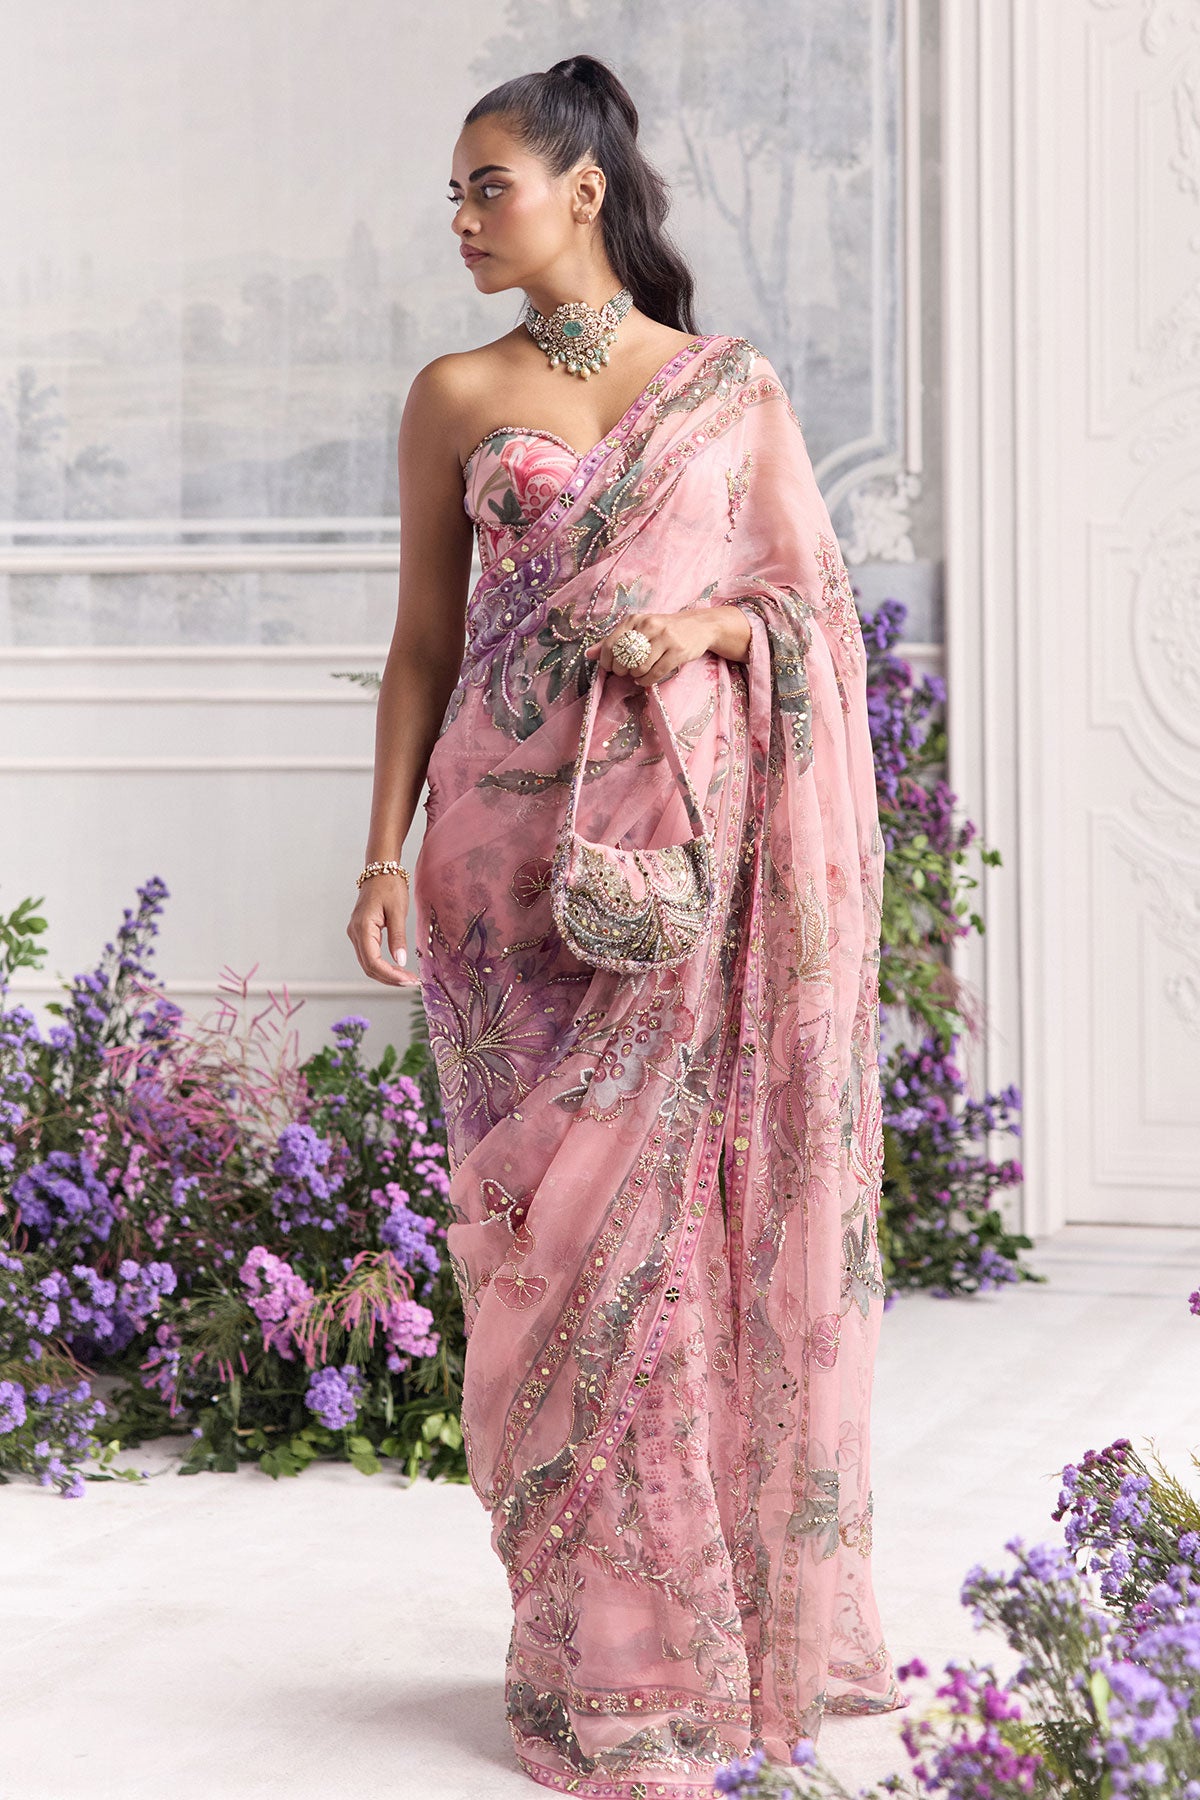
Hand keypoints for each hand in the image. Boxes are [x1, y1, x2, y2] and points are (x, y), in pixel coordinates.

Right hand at [347, 874, 420, 987]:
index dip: (390, 975)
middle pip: (369, 967)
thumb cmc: (390, 886)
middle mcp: (355, 933)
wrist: (381, 871)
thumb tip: (400, 961)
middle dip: (390, 978)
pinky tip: (397, 968)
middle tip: (411, 982)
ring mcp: (356, 934)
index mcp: (363, 928)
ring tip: (407, 978)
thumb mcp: (398, 911)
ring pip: (368, 964)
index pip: (373, 962)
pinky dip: (383, 966)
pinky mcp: (362, 933)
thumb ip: (398, 937)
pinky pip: (370, 956)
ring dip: (386, 974)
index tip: (408, 980)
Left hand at [583, 610, 714, 686]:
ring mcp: (665, 638)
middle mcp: (649, 625)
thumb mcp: (638, 630)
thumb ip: (614, 641)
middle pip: (625, 657)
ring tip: (638, 675)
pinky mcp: (678, 651)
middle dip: (622, 670)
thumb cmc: (664, 630)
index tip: (610, 668)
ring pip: (640, 666)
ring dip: (636, 676)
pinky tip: (646, 679)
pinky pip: (656, 673)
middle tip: (626, 672)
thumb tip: (588, 654)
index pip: (611, 643)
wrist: (698, 626)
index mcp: (636, 619)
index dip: (607, 660)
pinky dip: (647, 680)